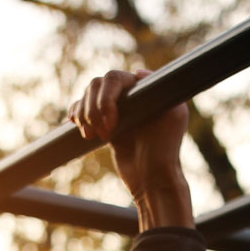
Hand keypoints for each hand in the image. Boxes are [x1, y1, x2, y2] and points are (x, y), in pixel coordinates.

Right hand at [68, 69, 192, 229]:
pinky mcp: (104, 125)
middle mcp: (128, 96)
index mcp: (143, 90)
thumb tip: (137, 72)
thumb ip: (161, 90)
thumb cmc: (165, 149)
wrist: (153, 178)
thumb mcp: (174, 115)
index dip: (107, 99)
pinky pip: (81, 110)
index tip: (111, 123)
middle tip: (102, 133)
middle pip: (96, 85)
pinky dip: (76, 115)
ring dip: (84, 114)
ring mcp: (115, 110)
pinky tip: (76, 124)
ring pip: (86, 97)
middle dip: (93, 109)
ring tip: (90, 136)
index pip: (114, 79)